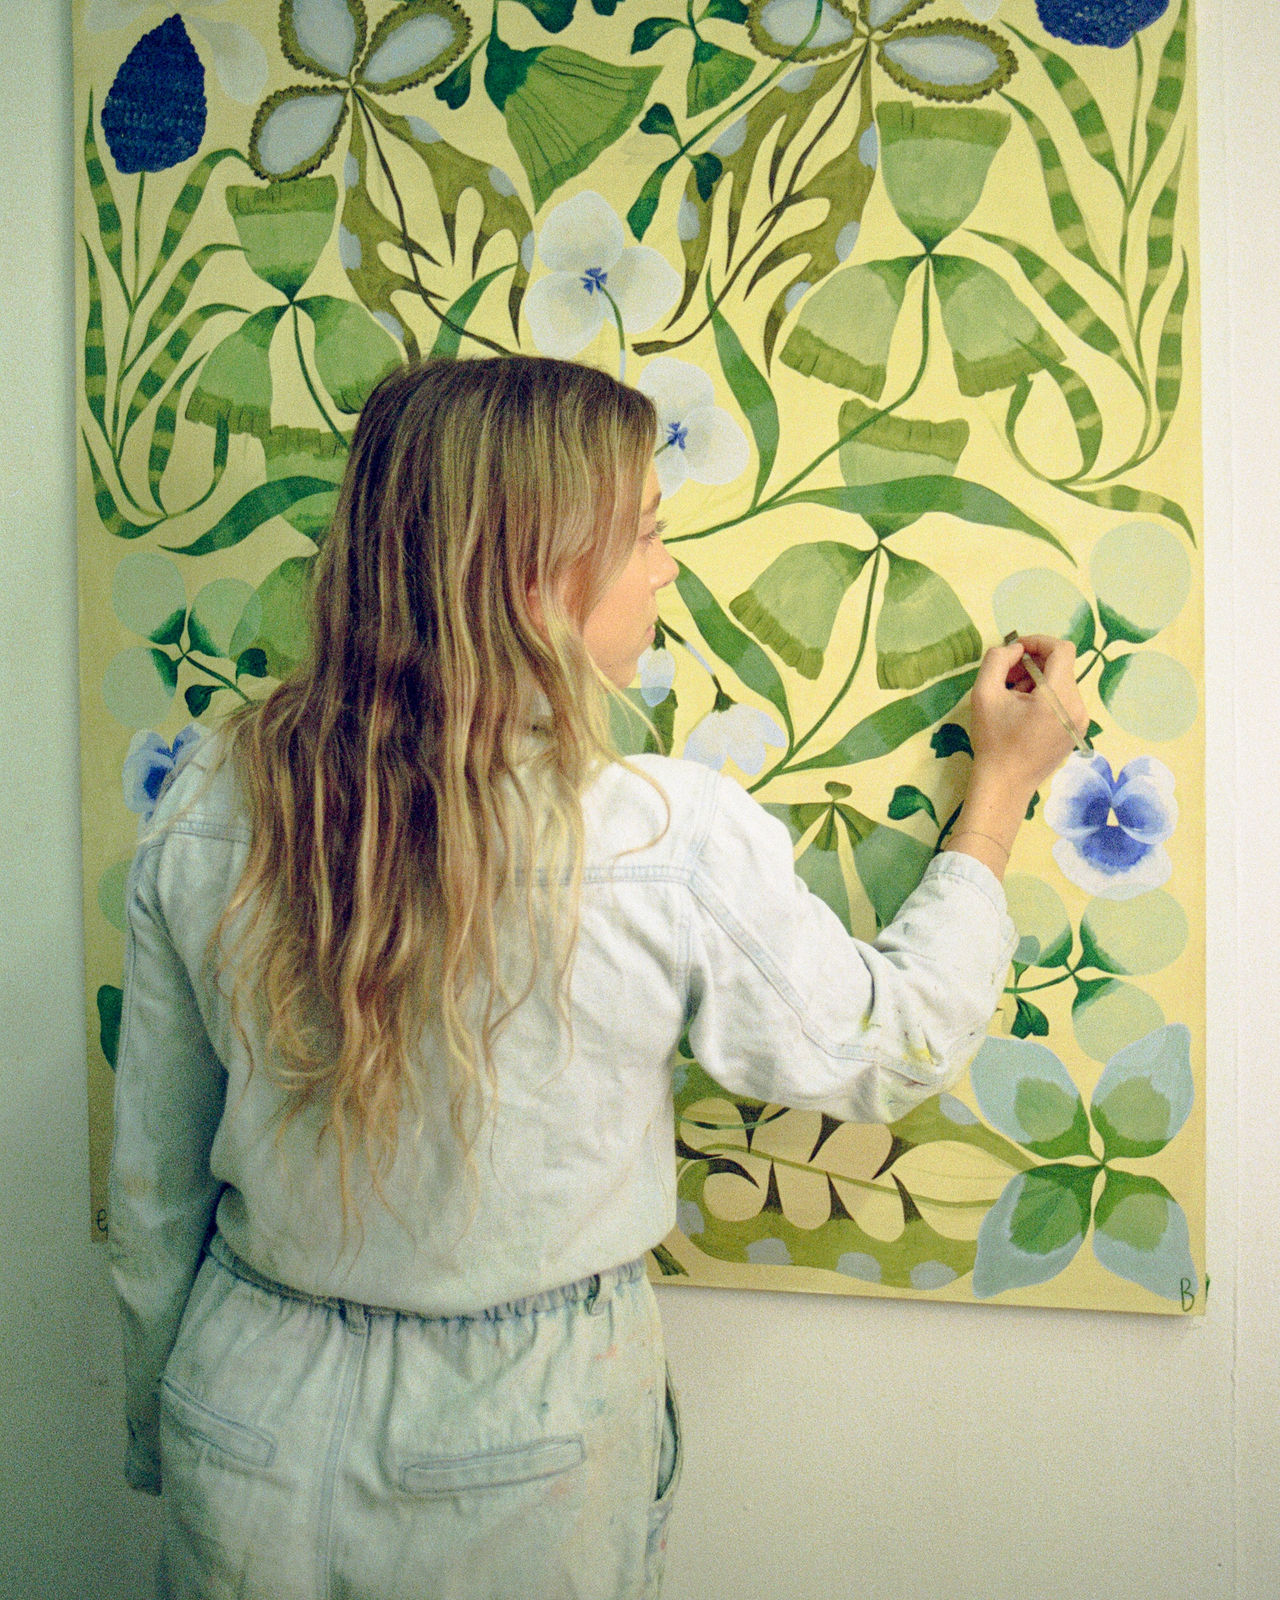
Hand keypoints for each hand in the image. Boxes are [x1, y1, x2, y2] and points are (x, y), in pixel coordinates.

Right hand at [943, 636, 1086, 879]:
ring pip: (1064, 684)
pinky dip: (1047, 697)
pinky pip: (1066, 702)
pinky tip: (1025, 713)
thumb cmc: (993, 740)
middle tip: (1008, 677)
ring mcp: (1082, 721)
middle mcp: (1078, 707)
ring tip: (1013, 698)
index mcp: (1058, 697)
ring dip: (1039, 681)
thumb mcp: (984, 694)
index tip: (1017, 650)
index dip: (1039, 641)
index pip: (1062, 649)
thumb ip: (997, 660)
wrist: (1005, 784)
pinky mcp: (1078, 732)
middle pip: (1062, 667)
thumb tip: (1014, 649)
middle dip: (1034, 664)